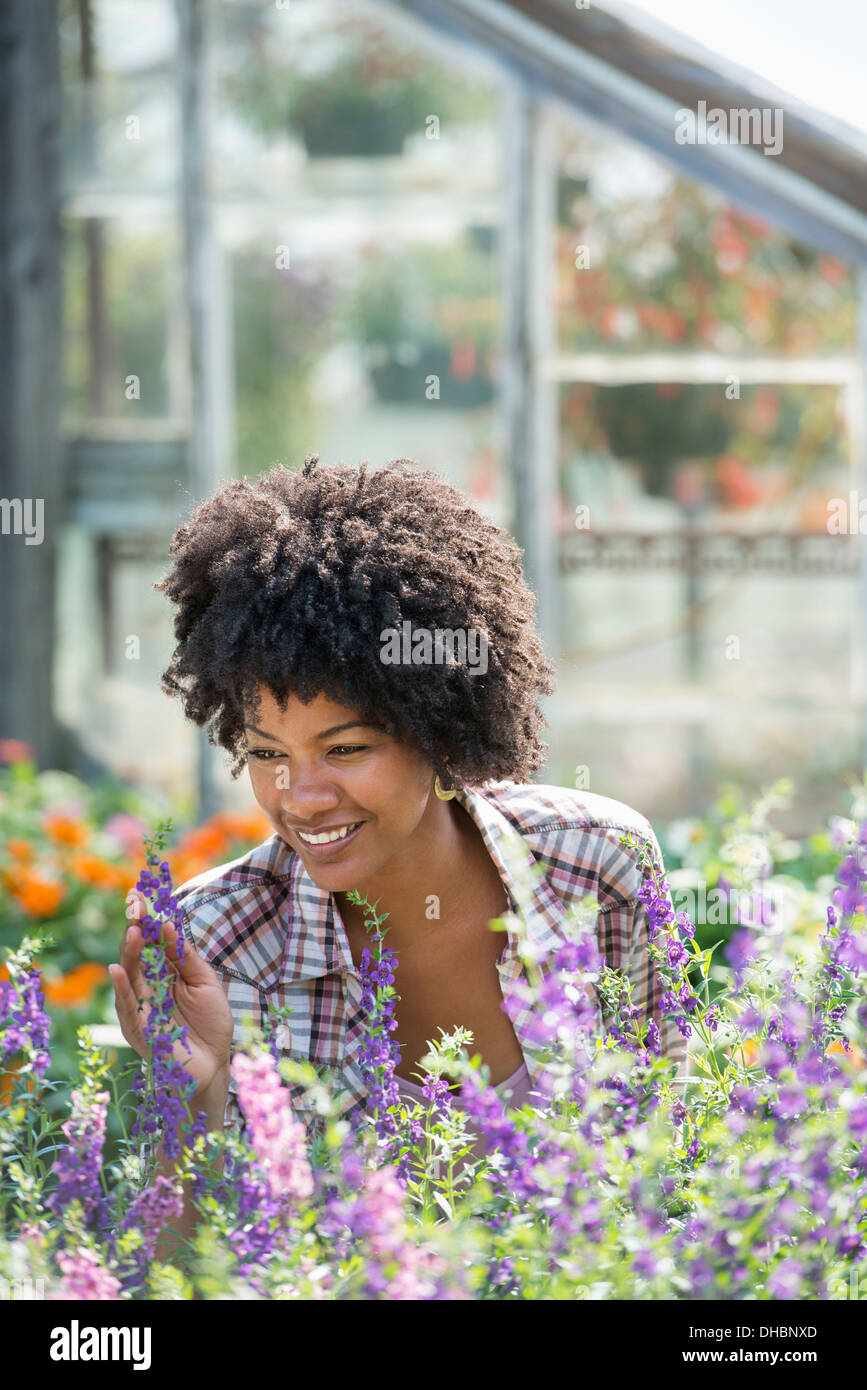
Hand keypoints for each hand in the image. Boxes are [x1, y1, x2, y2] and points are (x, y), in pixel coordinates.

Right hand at [109, 889, 234, 1097]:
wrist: (215, 1064)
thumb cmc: (212, 1024)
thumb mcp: (205, 982)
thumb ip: (185, 956)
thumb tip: (169, 925)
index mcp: (165, 973)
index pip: (151, 941)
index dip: (146, 919)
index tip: (140, 895)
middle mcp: (148, 987)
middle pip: (136, 953)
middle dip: (135, 928)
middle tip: (134, 905)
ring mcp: (140, 1007)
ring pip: (129, 975)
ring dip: (130, 952)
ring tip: (135, 930)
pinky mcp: (137, 1029)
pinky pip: (126, 1006)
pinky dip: (121, 988)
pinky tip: (118, 969)